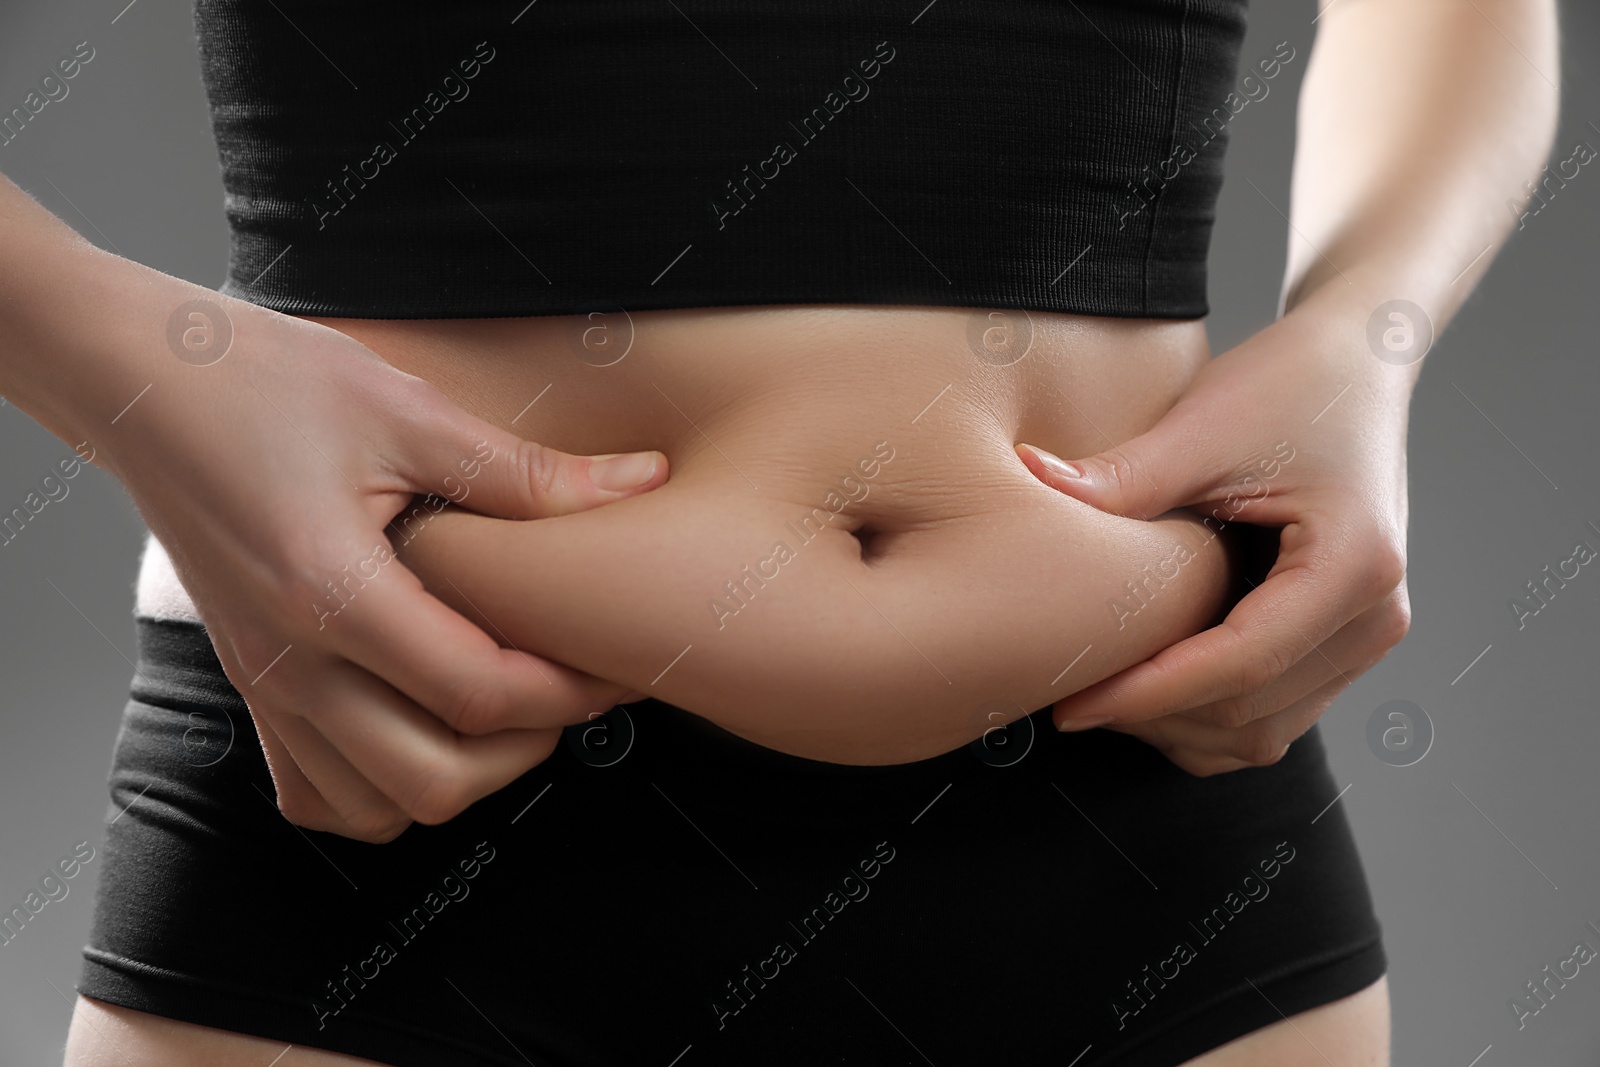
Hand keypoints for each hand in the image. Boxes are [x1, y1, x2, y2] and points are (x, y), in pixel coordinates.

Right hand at [96, 283, 666, 840]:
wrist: (142, 384)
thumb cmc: (260, 382)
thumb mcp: (406, 411)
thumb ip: (526, 472)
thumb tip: (638, 482)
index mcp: (331, 592)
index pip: (478, 693)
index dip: (569, 691)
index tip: (618, 665)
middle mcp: (290, 662)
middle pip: (434, 781)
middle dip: (526, 748)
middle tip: (569, 688)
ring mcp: (263, 685)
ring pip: (376, 809)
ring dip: (459, 775)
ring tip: (505, 709)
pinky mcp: (251, 686)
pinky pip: (316, 792)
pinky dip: (381, 788)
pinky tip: (422, 727)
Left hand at [1017, 305, 1412, 775]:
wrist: (1353, 363)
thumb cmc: (1290, 382)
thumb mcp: (1203, 424)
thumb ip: (1122, 473)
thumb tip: (1030, 474)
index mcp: (1353, 564)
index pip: (1240, 666)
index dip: (1147, 693)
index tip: (1071, 704)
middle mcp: (1375, 614)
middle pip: (1252, 713)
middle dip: (1154, 716)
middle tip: (1070, 694)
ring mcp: (1368, 634)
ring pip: (1264, 733)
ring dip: (1178, 727)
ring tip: (1102, 689)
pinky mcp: (1346, 640)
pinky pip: (1275, 715)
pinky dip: (1207, 717)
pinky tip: (1147, 680)